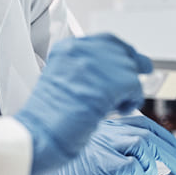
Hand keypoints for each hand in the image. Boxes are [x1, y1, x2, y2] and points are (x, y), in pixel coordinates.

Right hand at [14, 33, 151, 174]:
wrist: (40, 134)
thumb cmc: (48, 115)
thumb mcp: (61, 77)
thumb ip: (85, 67)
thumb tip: (116, 69)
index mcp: (67, 47)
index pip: (107, 40)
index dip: (121, 53)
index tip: (129, 62)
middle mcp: (80, 50)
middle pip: (122, 52)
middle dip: (129, 70)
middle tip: (129, 87)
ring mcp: (95, 66)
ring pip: (130, 70)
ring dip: (129, 89)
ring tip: (115, 105)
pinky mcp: (108, 84)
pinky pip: (135, 87)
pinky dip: (131, 101)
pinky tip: (118, 111)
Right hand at [20, 115, 175, 174]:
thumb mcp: (93, 158)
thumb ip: (115, 151)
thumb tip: (147, 159)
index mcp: (100, 126)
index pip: (140, 123)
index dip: (162, 135)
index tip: (175, 149)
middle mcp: (101, 130)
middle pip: (148, 133)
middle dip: (172, 151)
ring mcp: (102, 144)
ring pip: (145, 146)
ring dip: (151, 167)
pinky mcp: (103, 163)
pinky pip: (135, 165)